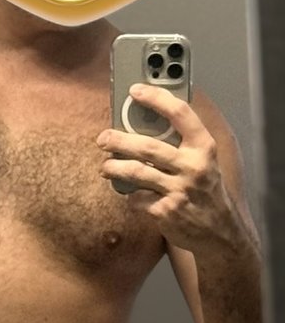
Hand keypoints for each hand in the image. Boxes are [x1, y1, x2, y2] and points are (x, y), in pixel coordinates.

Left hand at [96, 82, 234, 252]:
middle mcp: (193, 166)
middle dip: (119, 140)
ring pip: (135, 172)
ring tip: (105, 167)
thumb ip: (182, 143)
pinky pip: (136, 198)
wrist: (220, 231)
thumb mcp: (205, 161)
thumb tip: (144, 121)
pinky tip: (129, 193)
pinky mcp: (165, 212)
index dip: (156, 98)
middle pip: (147, 146)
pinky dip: (129, 195)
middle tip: (103, 138)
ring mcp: (178, 190)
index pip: (180, 113)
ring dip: (114, 168)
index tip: (135, 90)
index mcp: (203, 147)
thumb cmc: (206, 189)